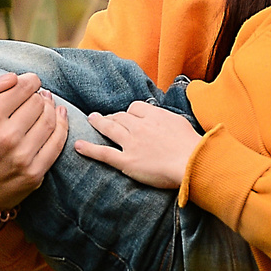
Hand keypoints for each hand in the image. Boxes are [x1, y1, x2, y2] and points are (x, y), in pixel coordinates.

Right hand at [0, 72, 67, 222]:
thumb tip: (11, 77)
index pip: (23, 87)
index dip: (29, 81)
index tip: (27, 83)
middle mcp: (6, 137)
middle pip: (37, 102)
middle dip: (37, 95)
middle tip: (33, 97)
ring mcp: (22, 157)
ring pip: (50, 119)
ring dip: (50, 107)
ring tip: (44, 104)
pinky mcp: (34, 173)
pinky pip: (57, 142)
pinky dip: (62, 125)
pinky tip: (59, 116)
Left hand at [73, 101, 203, 190]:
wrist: (191, 162)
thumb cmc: (192, 145)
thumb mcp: (182, 123)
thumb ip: (168, 119)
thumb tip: (164, 119)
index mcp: (154, 116)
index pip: (135, 108)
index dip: (130, 112)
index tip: (128, 116)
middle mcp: (140, 126)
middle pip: (120, 117)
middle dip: (112, 116)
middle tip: (104, 117)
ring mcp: (131, 143)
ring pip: (110, 129)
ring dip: (98, 123)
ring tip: (91, 120)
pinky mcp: (127, 161)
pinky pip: (103, 153)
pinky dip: (89, 149)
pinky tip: (78, 145)